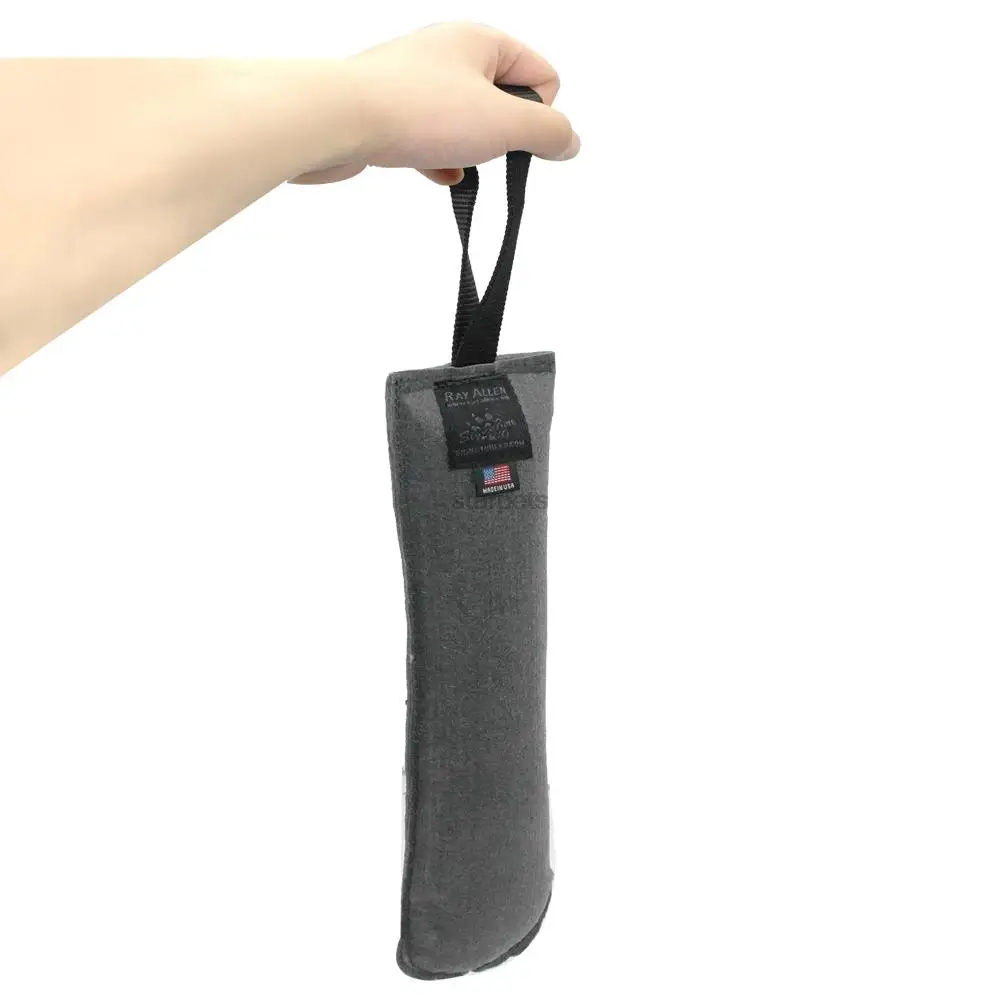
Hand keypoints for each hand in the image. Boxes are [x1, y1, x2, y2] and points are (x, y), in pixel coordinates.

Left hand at [290, 22, 579, 185]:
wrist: (335, 119)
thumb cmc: (415, 110)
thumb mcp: (504, 124)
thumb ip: (547, 133)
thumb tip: (570, 141)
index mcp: (481, 40)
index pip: (543, 77)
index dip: (539, 116)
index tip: (516, 138)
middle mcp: (449, 52)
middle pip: (505, 102)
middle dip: (503, 135)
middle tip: (481, 145)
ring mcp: (418, 82)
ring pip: (468, 124)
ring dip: (471, 149)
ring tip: (452, 157)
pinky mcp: (392, 112)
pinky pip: (433, 139)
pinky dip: (441, 158)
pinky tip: (438, 171)